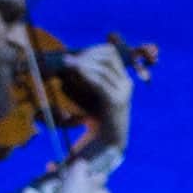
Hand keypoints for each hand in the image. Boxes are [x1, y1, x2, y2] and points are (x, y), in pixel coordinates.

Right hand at [48, 164, 114, 192]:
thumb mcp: (56, 192)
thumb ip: (65, 185)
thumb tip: (67, 184)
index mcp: (77, 175)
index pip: (83, 164)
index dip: (81, 169)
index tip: (78, 174)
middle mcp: (92, 183)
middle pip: (101, 176)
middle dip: (97, 182)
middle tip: (89, 189)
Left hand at [55, 41, 136, 157]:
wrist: (105, 143)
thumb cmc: (92, 118)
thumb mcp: (87, 92)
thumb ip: (81, 77)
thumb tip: (66, 59)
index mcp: (122, 79)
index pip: (111, 52)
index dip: (92, 49)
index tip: (75, 54)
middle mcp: (126, 84)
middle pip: (108, 56)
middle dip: (88, 55)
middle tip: (69, 60)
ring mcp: (123, 92)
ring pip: (103, 68)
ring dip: (83, 64)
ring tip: (66, 65)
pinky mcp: (116, 102)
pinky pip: (100, 82)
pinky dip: (85, 75)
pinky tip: (73, 71)